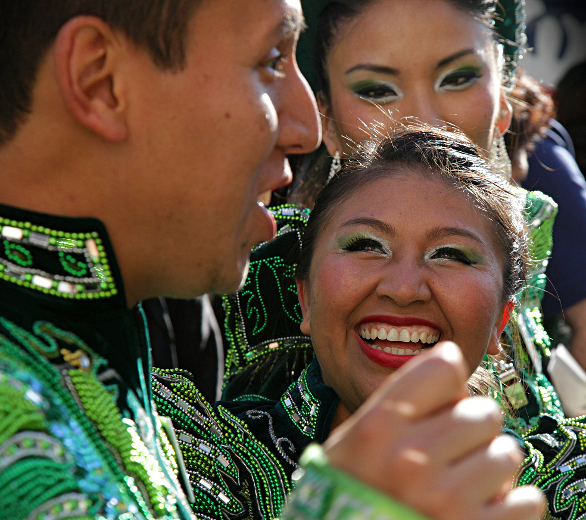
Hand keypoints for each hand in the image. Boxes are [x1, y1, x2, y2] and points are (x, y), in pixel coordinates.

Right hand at [323, 341, 544, 519]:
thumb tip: (458, 381)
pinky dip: (512, 504)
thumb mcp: (354, 437)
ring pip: (507, 453)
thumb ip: (399, 403)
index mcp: (379, 426)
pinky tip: (481, 505)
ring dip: (490, 466)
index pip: (446, 366)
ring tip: (464, 479)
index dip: (446, 379)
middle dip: (473, 426)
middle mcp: (412, 459)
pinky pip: (528, 502)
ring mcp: (446, 500)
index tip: (441, 394)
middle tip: (452, 446)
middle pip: (484, 411)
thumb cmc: (351, 486)